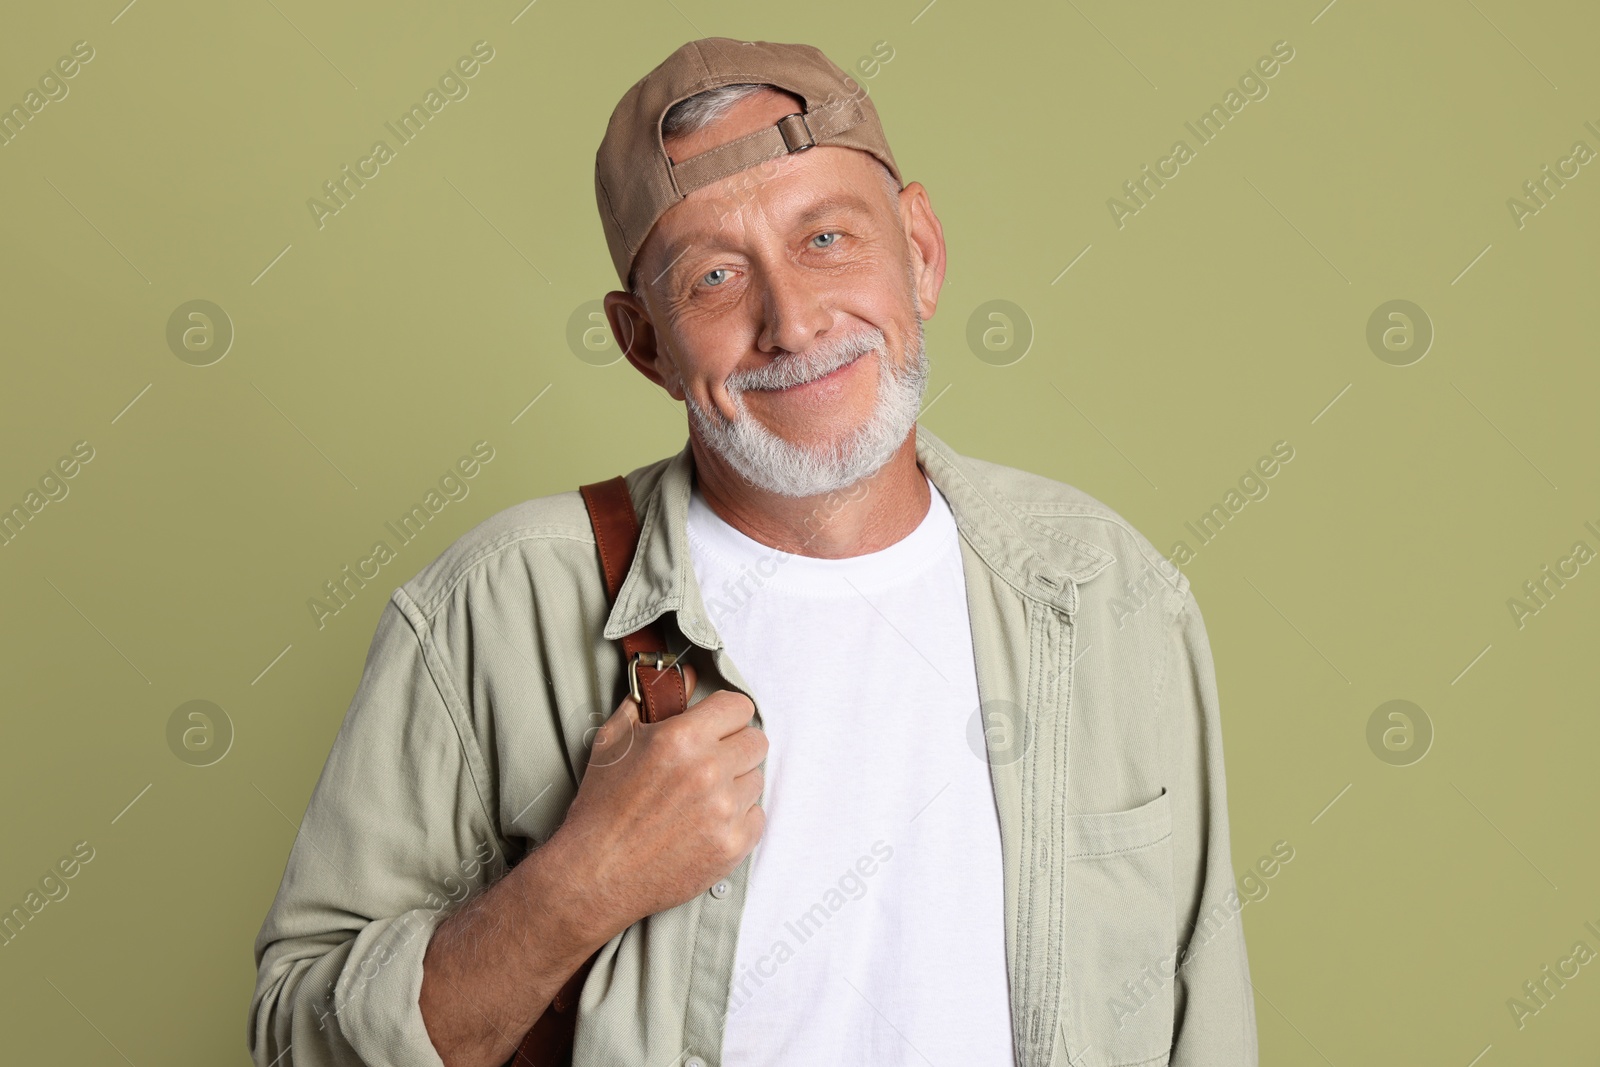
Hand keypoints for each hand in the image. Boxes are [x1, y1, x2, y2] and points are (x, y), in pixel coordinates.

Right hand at [547, 661, 766, 941]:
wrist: (595, 873)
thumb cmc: (601, 806)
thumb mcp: (614, 740)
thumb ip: (650, 701)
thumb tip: (686, 675)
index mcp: (681, 738)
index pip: (740, 707)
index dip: (726, 716)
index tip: (717, 727)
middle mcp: (708, 771)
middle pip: (756, 742)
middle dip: (734, 748)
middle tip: (709, 764)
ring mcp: (723, 812)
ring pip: (756, 780)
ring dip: (735, 785)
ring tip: (700, 799)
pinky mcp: (732, 847)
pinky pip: (757, 817)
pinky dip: (738, 820)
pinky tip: (707, 824)